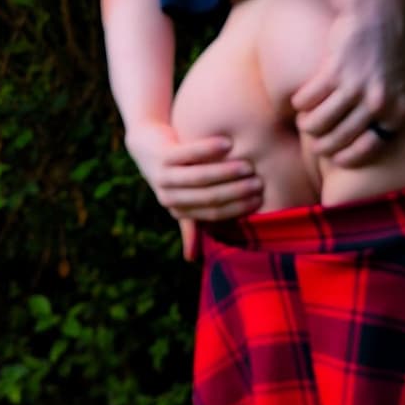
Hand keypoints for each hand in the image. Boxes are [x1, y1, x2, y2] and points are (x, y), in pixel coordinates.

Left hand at [125, 120, 263, 219]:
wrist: (145, 145)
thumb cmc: (174, 172)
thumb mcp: (181, 197)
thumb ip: (190, 224)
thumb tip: (192, 260)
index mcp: (178, 210)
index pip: (213, 214)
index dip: (237, 208)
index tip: (259, 199)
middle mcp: (169, 197)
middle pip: (208, 197)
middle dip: (236, 191)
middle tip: (259, 182)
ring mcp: (164, 176)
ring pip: (199, 177)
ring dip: (226, 172)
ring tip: (247, 165)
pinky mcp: (162, 156)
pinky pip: (188, 153)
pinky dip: (208, 149)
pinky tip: (228, 143)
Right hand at [292, 0, 404, 168]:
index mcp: (403, 106)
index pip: (371, 146)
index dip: (350, 155)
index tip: (339, 153)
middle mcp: (381, 102)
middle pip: (341, 140)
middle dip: (324, 145)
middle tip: (316, 141)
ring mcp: (357, 87)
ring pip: (320, 124)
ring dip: (309, 125)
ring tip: (306, 121)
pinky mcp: (334, 71)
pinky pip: (309, 100)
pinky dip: (300, 103)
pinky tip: (300, 100)